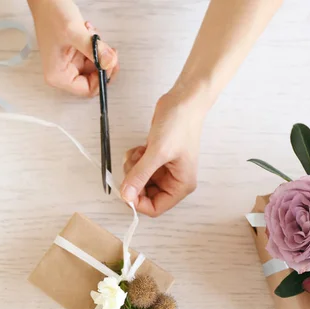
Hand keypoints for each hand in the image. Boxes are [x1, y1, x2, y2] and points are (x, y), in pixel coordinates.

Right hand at [29, 0, 118, 96]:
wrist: (46, 0)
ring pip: (96, 66)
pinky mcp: (74, 54)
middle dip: (102, 62)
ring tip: (90, 33)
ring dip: (99, 50)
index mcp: (58, 75)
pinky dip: (96, 44)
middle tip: (106, 47)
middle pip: (94, 79)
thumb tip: (110, 63)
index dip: (102, 79)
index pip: (87, 90)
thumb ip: (94, 49)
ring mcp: (69, 63)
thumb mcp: (74, 32)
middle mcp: (63, 73)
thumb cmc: (51, 15)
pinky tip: (88, 31)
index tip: (110, 63)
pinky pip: (93, 56)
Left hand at [121, 92, 203, 216]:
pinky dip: (134, 158)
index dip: (138, 202)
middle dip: (134, 182)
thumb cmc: (180, 124)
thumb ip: (140, 176)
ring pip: (138, 181)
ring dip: (132, 168)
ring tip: (139, 153)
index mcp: (180, 185)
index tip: (125, 190)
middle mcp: (173, 180)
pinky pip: (138, 167)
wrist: (184, 101)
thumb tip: (126, 196)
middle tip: (132, 166)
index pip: (155, 208)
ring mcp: (163, 169)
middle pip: (144, 195)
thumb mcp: (158, 152)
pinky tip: (141, 147)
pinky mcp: (155, 158)